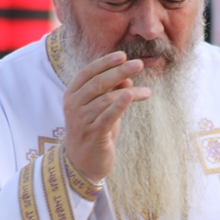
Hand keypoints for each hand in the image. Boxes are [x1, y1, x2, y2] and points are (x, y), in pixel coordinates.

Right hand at [63, 51, 149, 182]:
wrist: (82, 164)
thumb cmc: (93, 132)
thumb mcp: (101, 109)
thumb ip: (111, 93)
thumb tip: (127, 77)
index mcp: (72, 95)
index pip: (87, 72)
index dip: (105, 62)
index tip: (123, 55)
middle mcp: (74, 106)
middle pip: (98, 83)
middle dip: (119, 71)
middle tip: (139, 65)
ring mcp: (82, 120)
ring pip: (107, 99)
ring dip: (129, 92)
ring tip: (147, 92)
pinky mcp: (93, 134)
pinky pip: (108, 116)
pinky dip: (120, 105)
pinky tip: (130, 95)